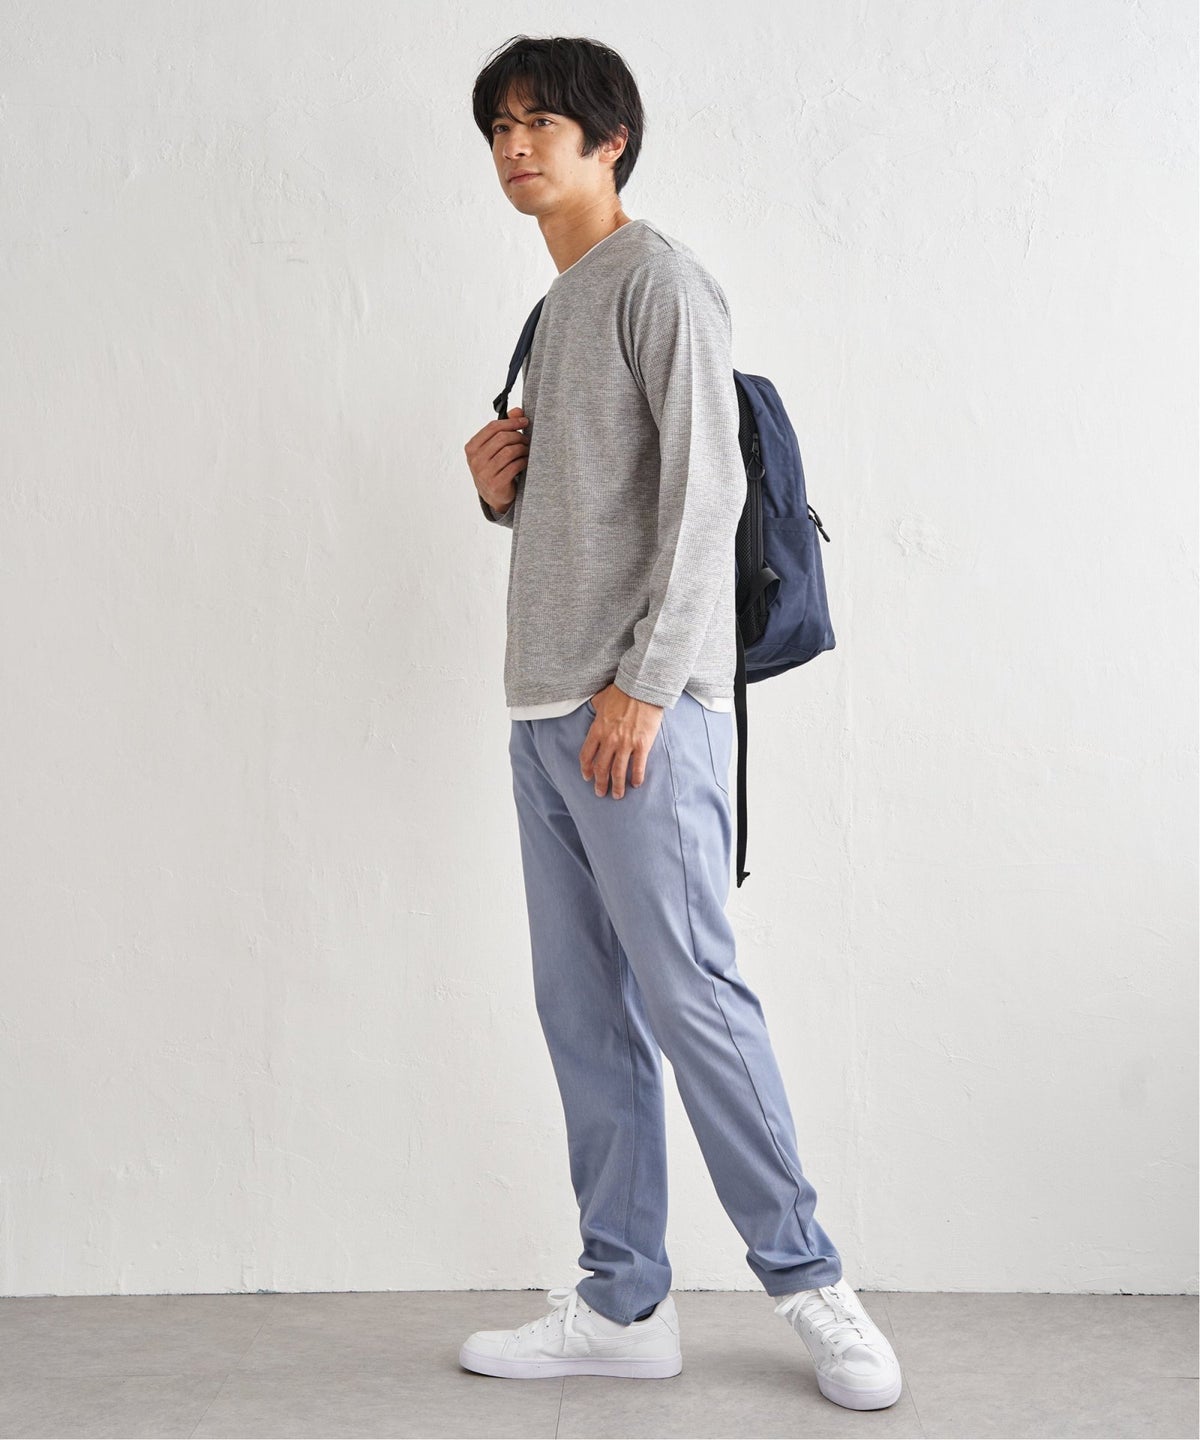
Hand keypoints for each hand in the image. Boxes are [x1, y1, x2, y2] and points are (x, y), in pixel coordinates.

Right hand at [464, 406, 529, 513]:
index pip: (493, 427)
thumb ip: (505, 427)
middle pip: (502, 438)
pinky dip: (523, 461)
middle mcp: (475, 460)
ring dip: (522, 449)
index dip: (511, 422)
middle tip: (527, 439)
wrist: (493, 495)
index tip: (524, 421)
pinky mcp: (496, 484)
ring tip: (527, 450)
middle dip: (519, 436)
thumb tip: (518, 411)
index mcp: (471, 447)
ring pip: (509, 452)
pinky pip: (514, 466)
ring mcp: (484, 473)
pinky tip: (525, 461)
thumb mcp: (494, 447)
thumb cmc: (494, 466)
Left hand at [581, 684, 663, 798]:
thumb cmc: (622, 691)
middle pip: (601, 768)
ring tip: (617, 796)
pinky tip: (636, 784)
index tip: (587, 777)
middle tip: (600, 793)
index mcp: (597, 730)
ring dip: (617, 786)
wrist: (642, 687)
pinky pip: (638, 766)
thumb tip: (594, 705)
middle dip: (600, 783)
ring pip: (618, 771)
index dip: (586, 769)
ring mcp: (626, 743)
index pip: (587, 755)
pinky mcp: (642, 744)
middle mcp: (610, 740)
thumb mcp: (602, 698)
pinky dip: (637, 777)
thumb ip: (596, 707)